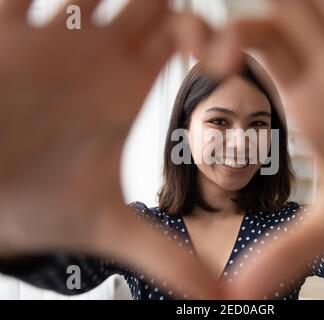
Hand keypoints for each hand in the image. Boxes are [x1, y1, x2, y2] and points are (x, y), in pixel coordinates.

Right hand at [0, 0, 219, 298]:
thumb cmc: (47, 206)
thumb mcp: (114, 227)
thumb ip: (170, 257)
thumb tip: (222, 298)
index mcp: (128, 88)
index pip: (181, 39)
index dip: (209, 37)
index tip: (222, 56)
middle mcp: (96, 58)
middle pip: (151, 2)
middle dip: (167, 4)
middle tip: (181, 25)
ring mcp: (51, 41)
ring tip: (106, 3)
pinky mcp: (3, 36)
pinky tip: (40, 0)